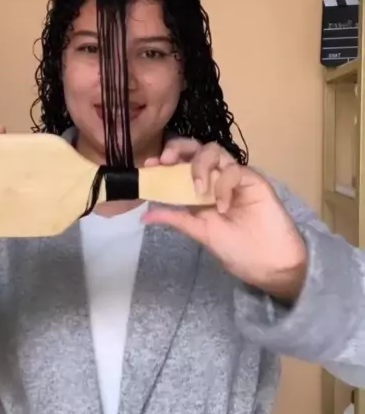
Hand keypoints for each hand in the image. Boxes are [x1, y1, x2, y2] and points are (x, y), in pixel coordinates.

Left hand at [143, 139, 306, 303]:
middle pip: (197, 148)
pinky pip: (235, 170)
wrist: (270, 265)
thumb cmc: (238, 250)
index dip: (166, 159)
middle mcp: (217, 179)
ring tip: (199, 191)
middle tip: (168, 162)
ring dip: (201, 165)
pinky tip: (223, 206)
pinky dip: (224, 184)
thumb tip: (144, 216)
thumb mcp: (201, 233)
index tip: (150, 165)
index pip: (181, 164)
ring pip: (215, 151)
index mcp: (201, 190)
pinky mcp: (253, 180)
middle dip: (178, 149)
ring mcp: (235, 178)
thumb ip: (177, 220)